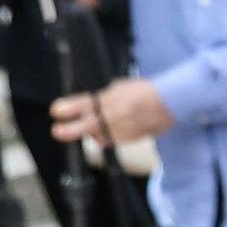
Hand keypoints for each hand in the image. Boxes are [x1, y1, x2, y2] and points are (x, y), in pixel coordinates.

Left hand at [49, 75, 171, 143]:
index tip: (56, 110)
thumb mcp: (119, 87)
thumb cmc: (144, 91)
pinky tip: (116, 127)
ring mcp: (121, 129)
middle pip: (85, 126)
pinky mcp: (129, 139)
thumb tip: (87, 105)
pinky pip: (112, 140)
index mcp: (108, 99)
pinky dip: (109, 135)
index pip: (82, 103)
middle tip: (57, 131)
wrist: (170, 103)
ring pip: (98, 136)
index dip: (66, 108)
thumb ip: (102, 97)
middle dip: (69, 130)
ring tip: (98, 126)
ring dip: (94, 133)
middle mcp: (112, 115)